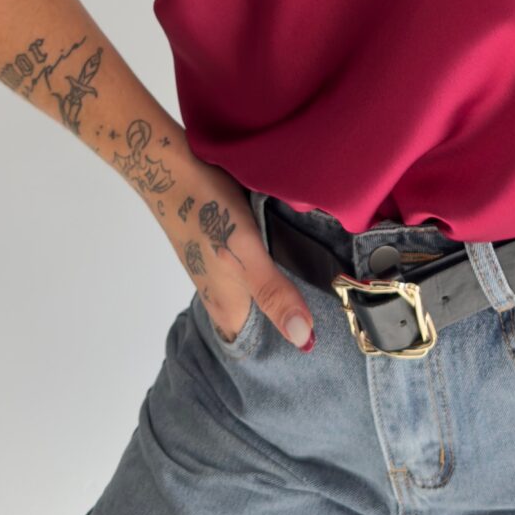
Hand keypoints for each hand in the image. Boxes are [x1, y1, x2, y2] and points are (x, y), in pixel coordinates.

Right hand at [162, 159, 315, 350]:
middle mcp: (223, 297)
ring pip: (263, 292)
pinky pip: (257, 268)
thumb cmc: (209, 211)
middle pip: (265, 319)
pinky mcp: (225, 249)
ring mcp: (222, 272)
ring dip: (289, 288)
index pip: (264, 347)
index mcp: (228, 310)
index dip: (293, 343)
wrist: (173, 167)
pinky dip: (277, 265)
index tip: (330, 337)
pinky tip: (300, 253)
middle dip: (297, 314)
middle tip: (342, 306)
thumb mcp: (247, 254)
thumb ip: (274, 295)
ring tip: (331, 281)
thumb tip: (305, 341)